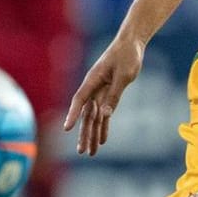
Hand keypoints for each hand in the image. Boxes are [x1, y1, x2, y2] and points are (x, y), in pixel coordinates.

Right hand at [63, 34, 143, 155]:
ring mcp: (99, 91)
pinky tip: (102, 140)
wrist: (131, 44)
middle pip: (86, 114)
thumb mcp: (124, 76)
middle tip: (82, 151)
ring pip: (94, 117)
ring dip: (92, 134)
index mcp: (93, 79)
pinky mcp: (107, 94)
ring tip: (90, 152)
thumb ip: (113, 95)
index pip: (80, 100)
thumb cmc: (127, 55)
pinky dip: (103, 126)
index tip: (66, 129)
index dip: (72, 115)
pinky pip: (104, 114)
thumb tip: (104, 115)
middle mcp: (93, 87)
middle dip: (84, 134)